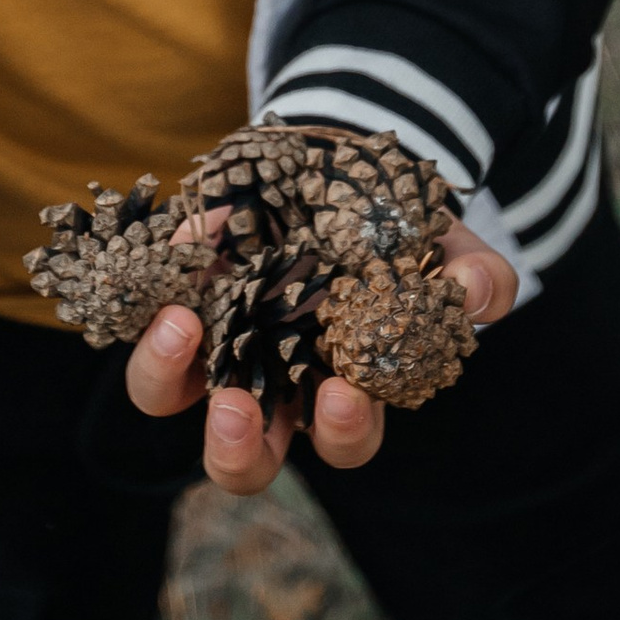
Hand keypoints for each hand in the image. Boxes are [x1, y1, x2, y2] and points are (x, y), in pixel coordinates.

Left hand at [124, 218, 516, 498]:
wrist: (339, 160)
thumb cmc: (399, 229)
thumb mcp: (447, 247)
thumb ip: (476, 277)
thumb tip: (476, 295)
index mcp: (341, 388)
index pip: (344, 438)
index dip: (342, 429)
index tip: (341, 394)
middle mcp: (269, 381)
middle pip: (243, 458)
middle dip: (235, 449)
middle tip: (236, 410)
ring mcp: (213, 341)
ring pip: (169, 396)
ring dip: (164, 376)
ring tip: (180, 330)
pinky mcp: (175, 291)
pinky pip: (142, 316)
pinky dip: (146, 302)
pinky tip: (174, 264)